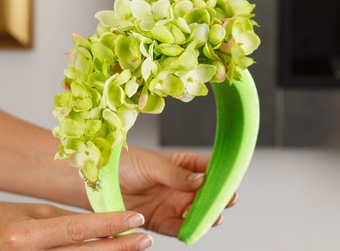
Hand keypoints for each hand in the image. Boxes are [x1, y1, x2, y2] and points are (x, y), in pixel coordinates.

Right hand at [0, 202, 152, 250]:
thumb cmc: (4, 224)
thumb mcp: (33, 215)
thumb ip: (67, 220)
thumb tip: (102, 223)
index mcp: (26, 236)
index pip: (77, 228)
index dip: (110, 223)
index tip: (136, 218)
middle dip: (120, 247)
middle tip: (145, 239)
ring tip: (133, 247)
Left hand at [119, 146, 237, 236]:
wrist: (97, 181)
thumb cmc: (124, 163)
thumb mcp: (152, 164)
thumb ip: (176, 174)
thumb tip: (202, 180)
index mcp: (181, 164)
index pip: (207, 168)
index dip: (221, 174)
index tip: (230, 180)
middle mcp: (180, 185)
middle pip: (206, 193)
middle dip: (218, 198)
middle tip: (225, 200)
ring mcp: (172, 203)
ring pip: (197, 212)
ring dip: (206, 215)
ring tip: (212, 215)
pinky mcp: (160, 220)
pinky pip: (178, 227)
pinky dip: (187, 230)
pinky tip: (192, 228)